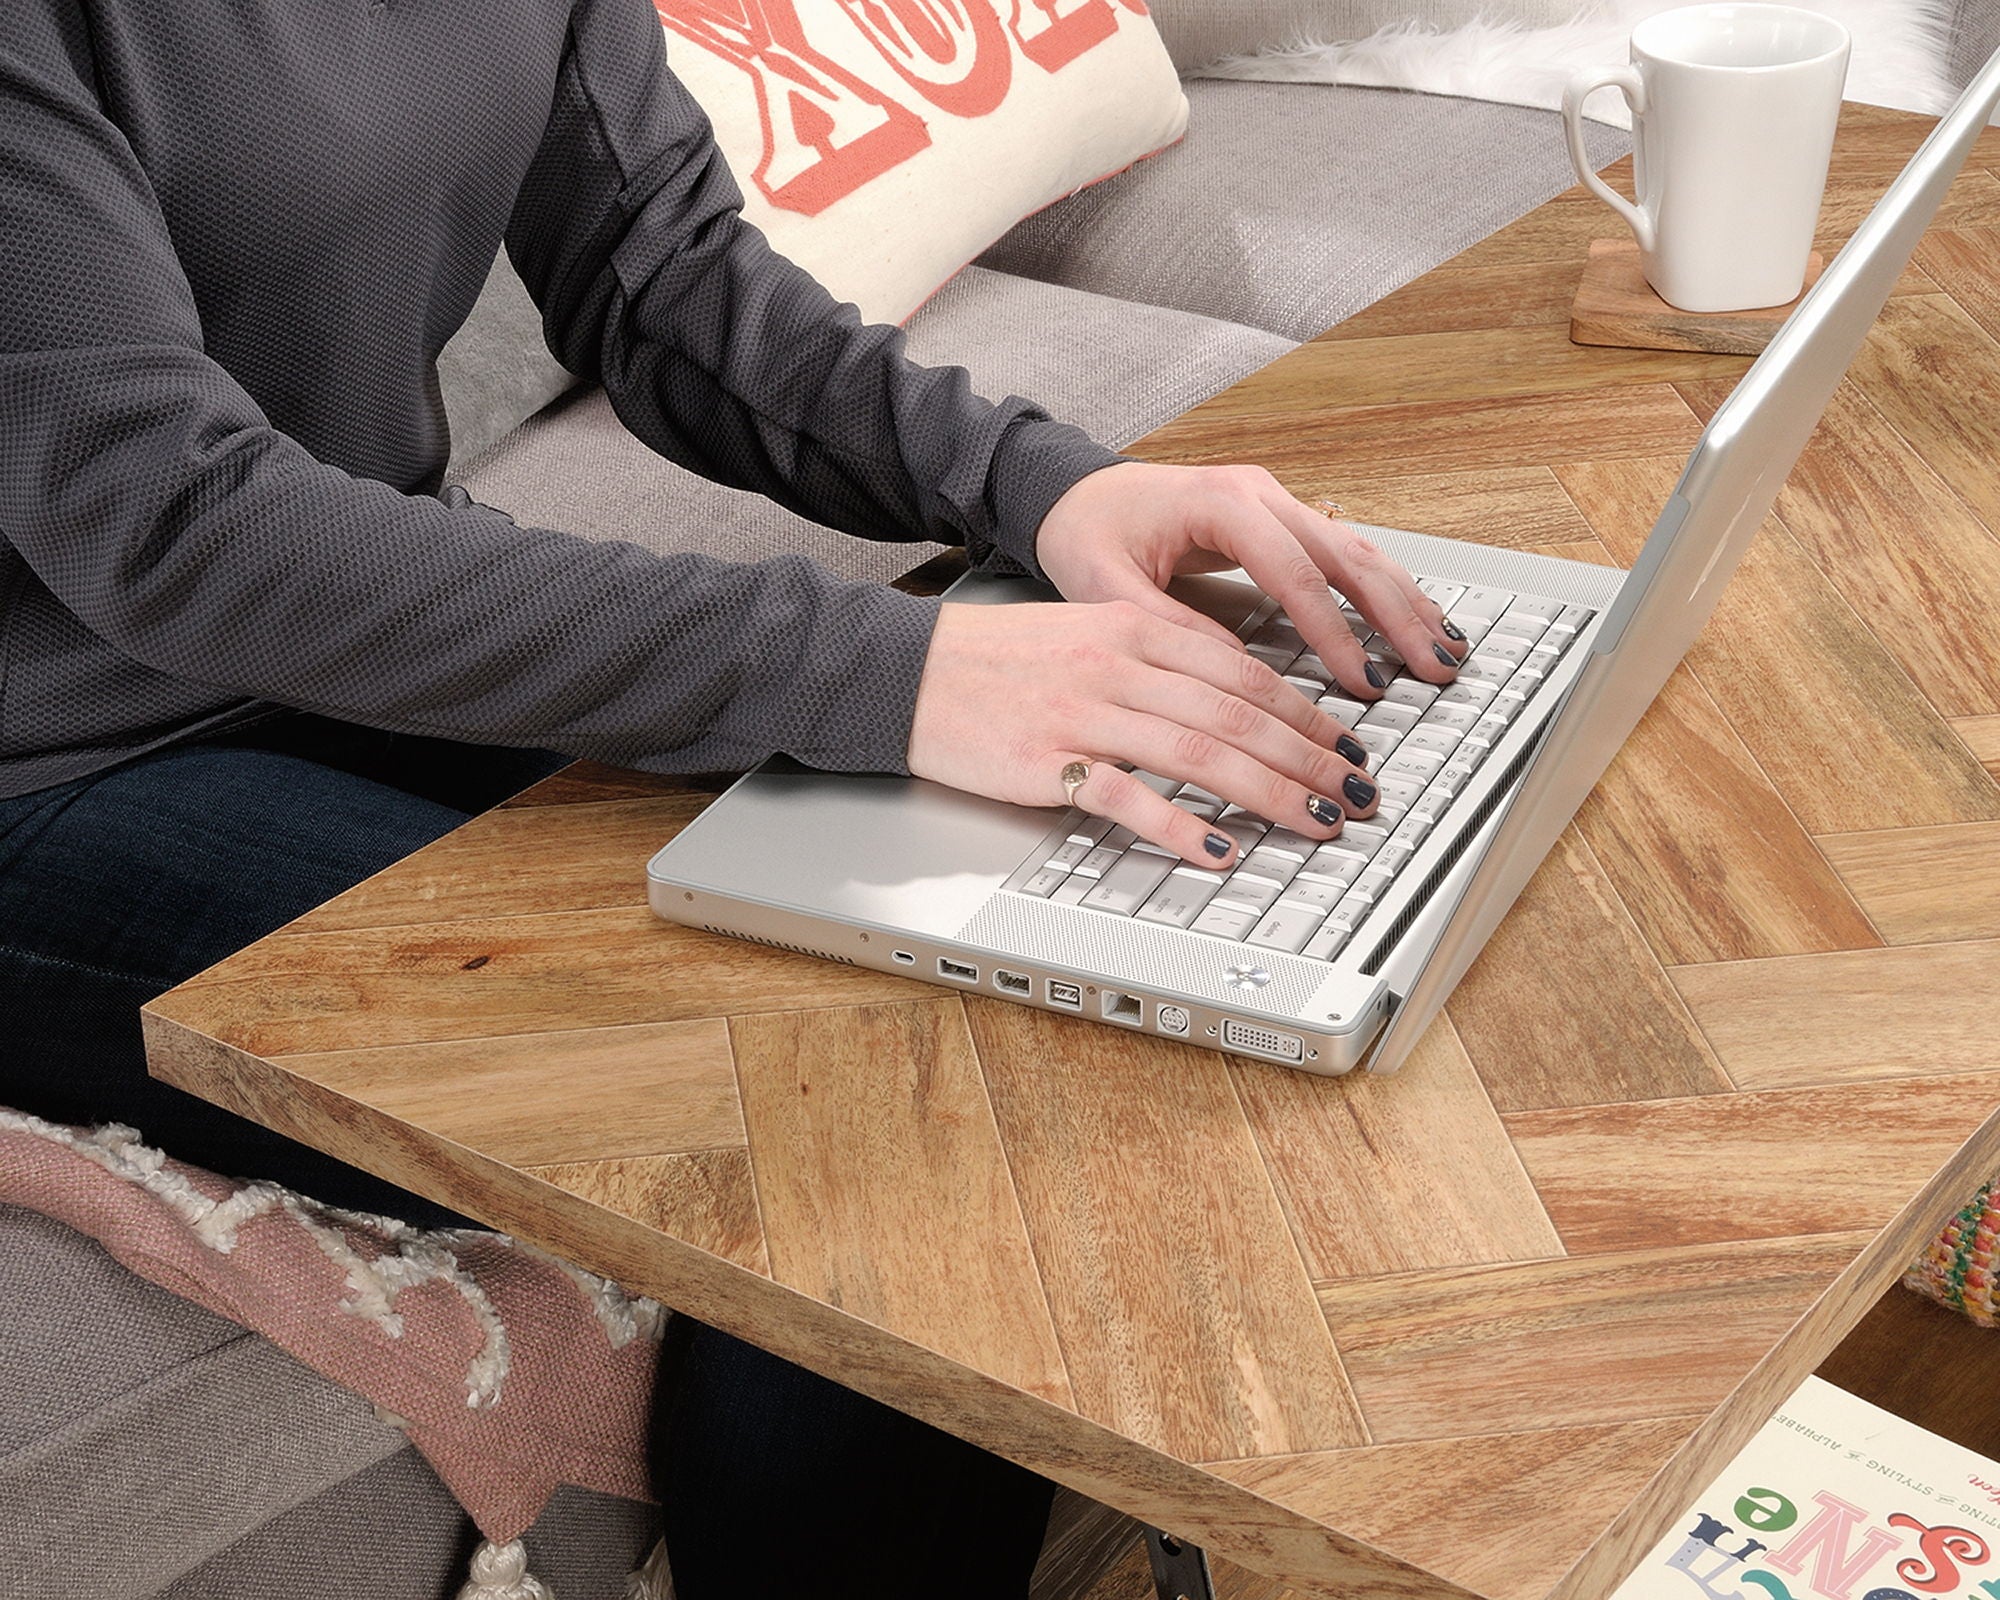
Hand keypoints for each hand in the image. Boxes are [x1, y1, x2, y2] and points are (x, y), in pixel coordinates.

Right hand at [906, 598, 1379, 868]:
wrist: (908, 672)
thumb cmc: (995, 659)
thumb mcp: (1086, 633)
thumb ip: (1158, 655)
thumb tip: (1231, 690)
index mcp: (1134, 628)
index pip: (1244, 670)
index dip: (1307, 712)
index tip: (1347, 744)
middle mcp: (1119, 665)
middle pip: (1239, 713)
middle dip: (1312, 758)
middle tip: (1358, 792)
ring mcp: (1086, 714)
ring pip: (1202, 752)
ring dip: (1273, 793)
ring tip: (1318, 823)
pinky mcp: (1051, 763)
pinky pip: (1131, 799)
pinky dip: (1184, 828)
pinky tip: (1223, 852)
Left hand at [1035, 461, 1467, 701]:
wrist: (1072, 492)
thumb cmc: (1085, 532)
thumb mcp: (1107, 588)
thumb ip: (1170, 627)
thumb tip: (1235, 675)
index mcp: (1220, 502)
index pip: (1294, 572)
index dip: (1333, 631)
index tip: (1361, 680)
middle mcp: (1258, 493)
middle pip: (1347, 553)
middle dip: (1397, 614)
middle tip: (1435, 666)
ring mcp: (1274, 500)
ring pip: (1356, 549)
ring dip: (1404, 601)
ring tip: (1444, 649)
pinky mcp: (1277, 518)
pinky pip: (1340, 553)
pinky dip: (1381, 589)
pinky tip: (1413, 620)